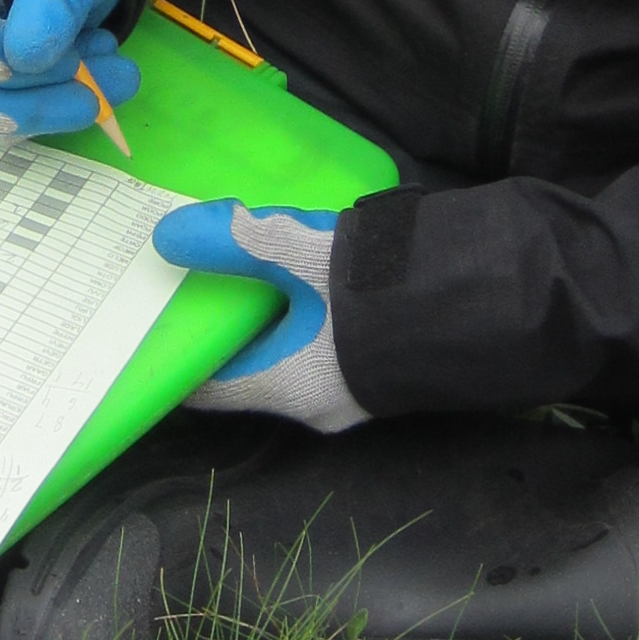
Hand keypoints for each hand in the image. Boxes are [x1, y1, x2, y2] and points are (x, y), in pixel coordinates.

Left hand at [151, 202, 365, 430]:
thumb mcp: (303, 255)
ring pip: (292, 359)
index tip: (158, 327)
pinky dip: (306, 323)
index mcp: (287, 387)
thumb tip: (168, 235)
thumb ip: (235, 243)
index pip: (211, 389)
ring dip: (271, 324)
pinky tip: (309, 284)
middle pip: (251, 370)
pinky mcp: (379, 372)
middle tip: (202, 290)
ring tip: (254, 279)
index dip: (182, 358)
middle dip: (227, 332)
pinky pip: (326, 352)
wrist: (481, 305)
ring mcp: (353, 393)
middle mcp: (316, 404)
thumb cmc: (383, 290)